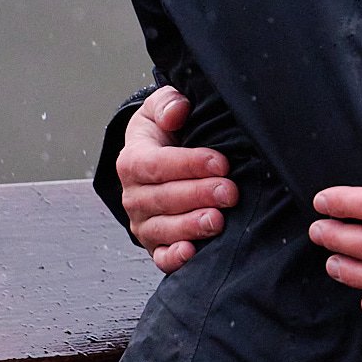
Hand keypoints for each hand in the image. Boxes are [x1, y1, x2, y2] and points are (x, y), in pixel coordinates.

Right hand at [117, 86, 238, 272]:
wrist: (161, 158)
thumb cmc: (165, 131)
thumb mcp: (163, 107)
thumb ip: (168, 103)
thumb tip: (177, 111)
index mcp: (132, 160)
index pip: (156, 165)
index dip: (188, 164)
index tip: (220, 163)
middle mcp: (134, 195)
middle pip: (163, 199)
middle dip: (198, 195)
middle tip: (229, 192)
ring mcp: (144, 223)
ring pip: (163, 229)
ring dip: (191, 226)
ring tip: (217, 220)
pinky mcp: (156, 245)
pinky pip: (161, 256)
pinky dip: (174, 258)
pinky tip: (192, 252)